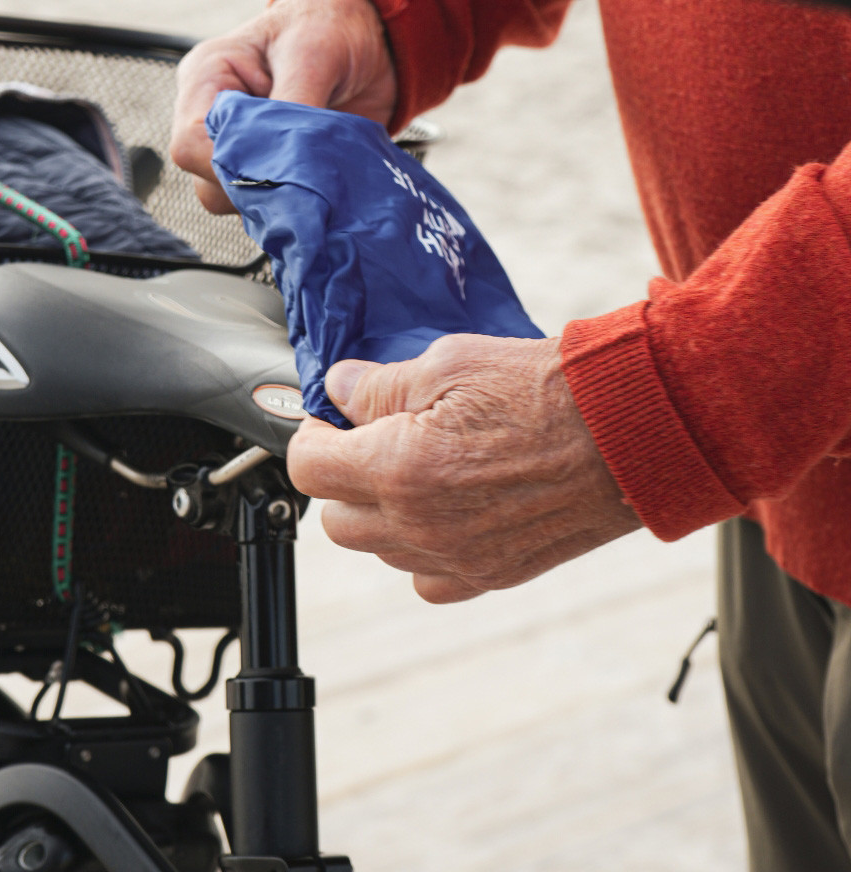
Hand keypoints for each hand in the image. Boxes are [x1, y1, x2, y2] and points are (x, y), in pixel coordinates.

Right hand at [169, 0, 396, 212]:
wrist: (371, 38)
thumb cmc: (330, 27)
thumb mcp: (311, 54)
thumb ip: (292, 107)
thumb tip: (286, 163)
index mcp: (208, 80)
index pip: (189, 145)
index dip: (226, 166)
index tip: (274, 167)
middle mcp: (216, 121)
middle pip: (209, 184)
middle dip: (257, 187)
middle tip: (308, 172)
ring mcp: (246, 150)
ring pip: (239, 204)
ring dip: (283, 197)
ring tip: (323, 170)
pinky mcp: (275, 171)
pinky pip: (274, 206)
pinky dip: (301, 202)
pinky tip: (326, 183)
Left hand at [287, 334, 639, 602]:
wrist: (632, 431)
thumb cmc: (547, 389)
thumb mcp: (450, 362)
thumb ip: (379, 385)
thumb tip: (339, 391)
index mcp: (400, 468)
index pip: (309, 468)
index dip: (314, 435)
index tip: (335, 419)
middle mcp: (422, 525)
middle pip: (335, 518)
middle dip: (343, 475)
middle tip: (374, 438)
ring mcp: (458, 558)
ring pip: (377, 550)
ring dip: (380, 512)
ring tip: (418, 467)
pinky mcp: (493, 575)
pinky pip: (426, 577)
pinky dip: (422, 547)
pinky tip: (448, 507)